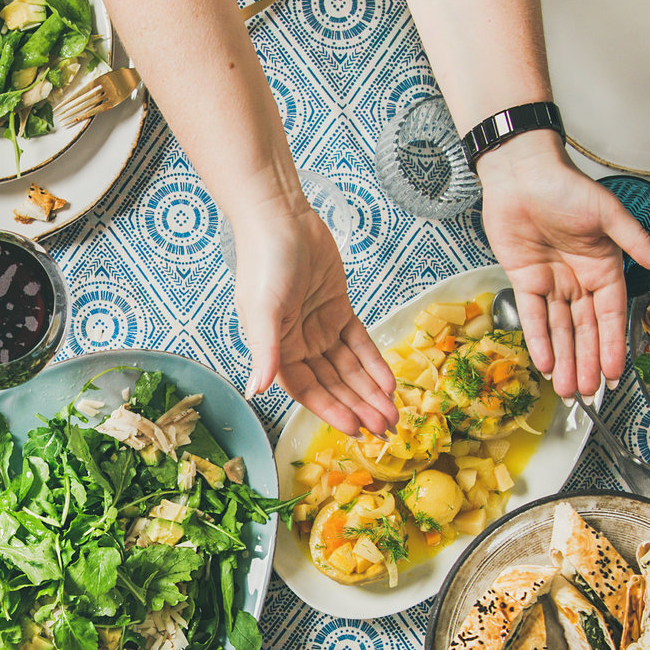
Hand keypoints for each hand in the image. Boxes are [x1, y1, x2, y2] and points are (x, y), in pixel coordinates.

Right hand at [229, 196, 396, 435]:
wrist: (281, 219)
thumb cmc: (265, 262)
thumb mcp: (262, 310)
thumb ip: (265, 353)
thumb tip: (256, 390)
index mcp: (277, 349)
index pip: (308, 390)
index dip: (332, 411)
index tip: (356, 430)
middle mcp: (299, 343)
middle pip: (334, 384)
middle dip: (359, 407)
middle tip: (386, 430)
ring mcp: (320, 327)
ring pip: (350, 368)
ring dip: (371, 391)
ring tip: (394, 414)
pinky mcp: (338, 308)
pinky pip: (359, 342)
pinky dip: (374, 362)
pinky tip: (390, 382)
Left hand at [475, 132, 649, 397]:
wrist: (521, 173)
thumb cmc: (566, 185)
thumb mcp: (608, 214)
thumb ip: (637, 242)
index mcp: (605, 267)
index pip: (611, 315)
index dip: (612, 345)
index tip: (615, 373)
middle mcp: (580, 280)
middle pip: (585, 331)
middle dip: (586, 362)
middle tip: (586, 394)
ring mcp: (552, 282)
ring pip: (560, 330)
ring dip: (564, 360)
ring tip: (567, 391)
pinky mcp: (524, 280)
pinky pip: (532, 317)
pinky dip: (538, 340)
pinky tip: (544, 364)